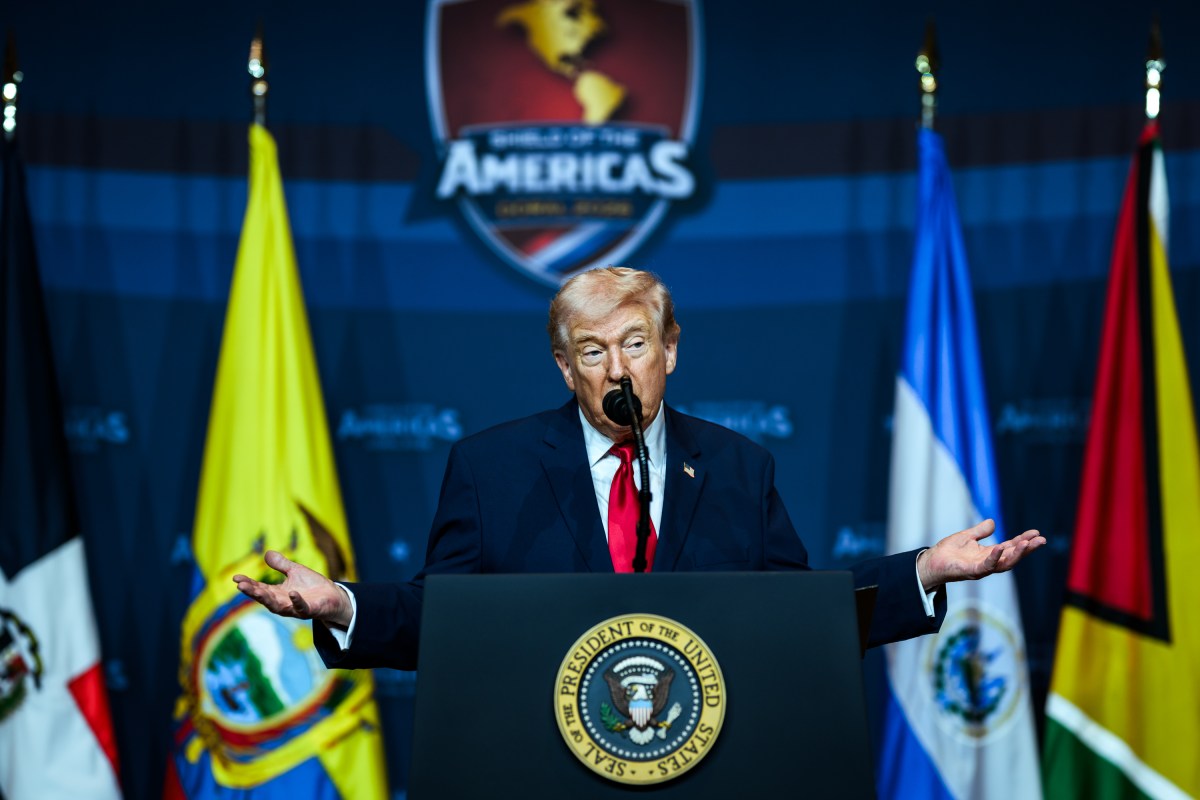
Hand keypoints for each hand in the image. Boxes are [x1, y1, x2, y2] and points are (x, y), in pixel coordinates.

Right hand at [232, 551, 352, 628]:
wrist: (332, 596)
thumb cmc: (312, 585)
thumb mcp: (295, 571)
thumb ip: (281, 565)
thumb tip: (266, 553)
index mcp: (277, 593)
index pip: (259, 588)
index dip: (248, 584)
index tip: (235, 578)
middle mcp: (283, 602)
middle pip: (264, 598)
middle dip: (253, 592)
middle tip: (240, 585)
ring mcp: (295, 608)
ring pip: (278, 606)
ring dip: (267, 599)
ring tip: (257, 590)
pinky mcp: (309, 610)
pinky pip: (301, 607)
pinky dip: (296, 601)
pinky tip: (292, 593)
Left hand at [916, 519, 1045, 591]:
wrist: (932, 561)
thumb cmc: (948, 551)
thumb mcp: (967, 537)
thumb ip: (980, 531)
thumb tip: (993, 522)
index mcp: (989, 554)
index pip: (1011, 547)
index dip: (1023, 540)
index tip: (1036, 533)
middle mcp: (989, 562)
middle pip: (1013, 556)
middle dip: (1027, 548)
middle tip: (1041, 540)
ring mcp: (982, 568)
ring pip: (1005, 563)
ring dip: (1017, 554)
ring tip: (1027, 543)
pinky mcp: (972, 572)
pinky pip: (986, 566)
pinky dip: (994, 557)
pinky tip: (1001, 547)